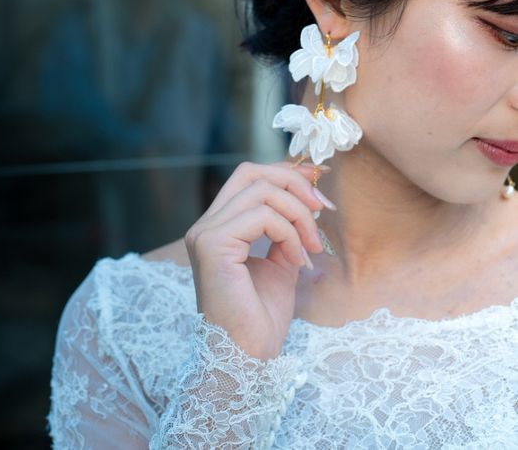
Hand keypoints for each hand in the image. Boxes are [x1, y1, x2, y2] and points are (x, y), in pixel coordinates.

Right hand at [184, 160, 334, 360]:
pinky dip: (289, 234)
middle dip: (293, 183)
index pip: (247, 177)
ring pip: (262, 193)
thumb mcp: (281, 260)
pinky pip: (263, 217)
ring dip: (299, 216)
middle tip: (322, 208)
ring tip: (310, 247)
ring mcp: (205, 233)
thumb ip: (287, 227)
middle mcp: (205, 225)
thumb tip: (308, 194)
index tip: (317, 179)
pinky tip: (296, 259)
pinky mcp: (213, 244)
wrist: (247, 355)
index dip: (284, 172)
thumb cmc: (261, 314)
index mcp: (218, 226)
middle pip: (250, 172)